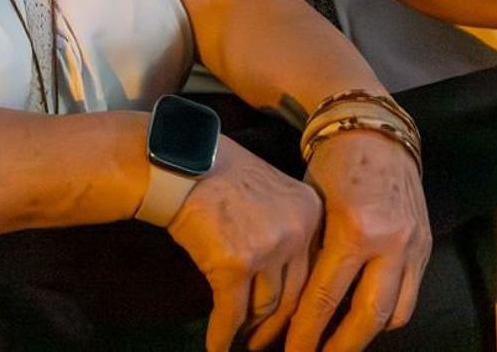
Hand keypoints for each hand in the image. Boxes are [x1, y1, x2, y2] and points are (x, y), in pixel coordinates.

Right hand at [166, 136, 321, 351]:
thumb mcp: (274, 189)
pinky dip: (222, 335)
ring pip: (264, 307)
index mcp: (311, 211)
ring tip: (242, 342)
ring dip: (251, 329)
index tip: (293, 323)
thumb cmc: (222, 173)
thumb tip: (290, 276)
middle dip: (278, 326)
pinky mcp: (234, 265)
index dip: (302, 303)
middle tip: (265, 342)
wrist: (181, 162)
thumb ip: (291, 226)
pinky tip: (216, 348)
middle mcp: (296, 231)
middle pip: (294, 295)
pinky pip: (231, 314)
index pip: (315, 270)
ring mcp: (267, 249)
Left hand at [286, 131, 429, 351]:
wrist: (377, 133)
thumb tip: (295, 304)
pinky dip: (389, 313)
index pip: (327, 297)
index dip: (308, 332)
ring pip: (395, 313)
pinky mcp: (426, 246)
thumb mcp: (312, 207)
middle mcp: (390, 242)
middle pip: (367, 317)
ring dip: (367, 335)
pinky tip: (366, 318)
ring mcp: (413, 246)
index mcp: (353, 230)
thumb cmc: (333, 165)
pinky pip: (410, 295)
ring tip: (341, 345)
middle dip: (341, 347)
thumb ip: (311, 253)